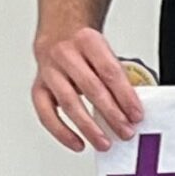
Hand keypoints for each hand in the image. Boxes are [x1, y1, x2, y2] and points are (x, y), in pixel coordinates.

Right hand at [32, 26, 144, 150]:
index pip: (110, 72)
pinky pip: (46, 113)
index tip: (136, 115)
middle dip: (111, 114)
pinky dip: (61, 131)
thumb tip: (133, 107)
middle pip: (91, 88)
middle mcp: (65, 54)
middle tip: (125, 131)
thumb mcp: (105, 51)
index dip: (125, 95)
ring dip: (88, 127)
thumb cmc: (86, 47)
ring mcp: (49, 71)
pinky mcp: (38, 87)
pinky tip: (77, 143)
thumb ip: (117, 75)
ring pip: (69, 102)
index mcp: (88, 41)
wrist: (58, 32)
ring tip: (103, 142)